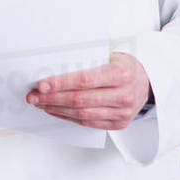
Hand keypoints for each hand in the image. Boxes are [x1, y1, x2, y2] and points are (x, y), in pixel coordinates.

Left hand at [27, 52, 150, 129]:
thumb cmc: (123, 65)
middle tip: (33, 95)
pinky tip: (54, 110)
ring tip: (39, 102)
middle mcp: (124, 95)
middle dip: (52, 98)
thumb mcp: (110, 55)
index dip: (61, 83)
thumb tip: (53, 65)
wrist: (147, 81)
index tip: (41, 84)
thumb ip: (87, 61)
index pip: (85, 79)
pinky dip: (67, 116)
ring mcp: (122, 112)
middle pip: (80, 99)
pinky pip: (87, 122)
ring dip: (56, 108)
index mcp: (121, 74)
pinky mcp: (119, 123)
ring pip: (82, 113)